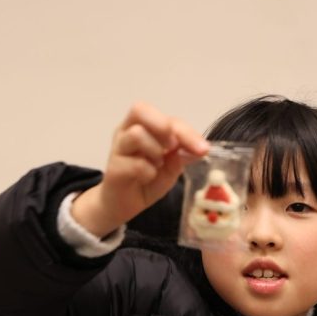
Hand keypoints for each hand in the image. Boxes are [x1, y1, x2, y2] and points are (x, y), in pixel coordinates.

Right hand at [72, 102, 208, 236]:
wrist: (123, 205)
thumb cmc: (146, 182)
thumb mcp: (171, 168)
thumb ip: (182, 155)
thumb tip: (201, 149)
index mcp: (144, 127)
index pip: (166, 118)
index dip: (186, 131)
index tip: (203, 148)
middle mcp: (127, 131)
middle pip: (140, 110)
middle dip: (164, 127)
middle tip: (173, 147)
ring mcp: (118, 148)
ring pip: (136, 134)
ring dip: (155, 151)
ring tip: (157, 165)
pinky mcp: (114, 168)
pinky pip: (136, 164)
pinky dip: (149, 172)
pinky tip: (147, 178)